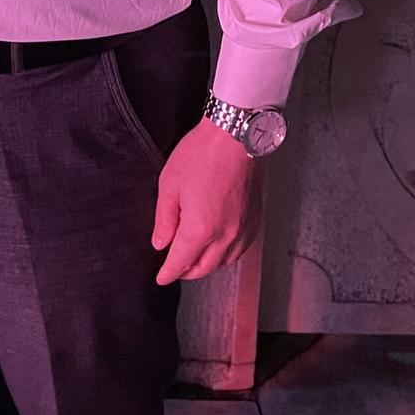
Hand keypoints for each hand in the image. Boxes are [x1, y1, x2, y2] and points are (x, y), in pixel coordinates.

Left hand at [151, 116, 263, 284]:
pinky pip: (240, 250)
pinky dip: (226, 255)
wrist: (234, 136)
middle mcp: (224, 236)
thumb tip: (160, 243)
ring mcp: (242, 229)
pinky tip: (219, 247)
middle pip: (204, 268)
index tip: (161, 278)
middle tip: (174, 268)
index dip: (168, 273)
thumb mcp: (170, 184)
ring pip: (223, 262)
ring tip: (195, 257)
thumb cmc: (200, 154)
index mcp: (200, 229)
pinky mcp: (254, 220)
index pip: (181, 263)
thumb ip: (164, 218)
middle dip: (186, 272)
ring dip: (207, 265)